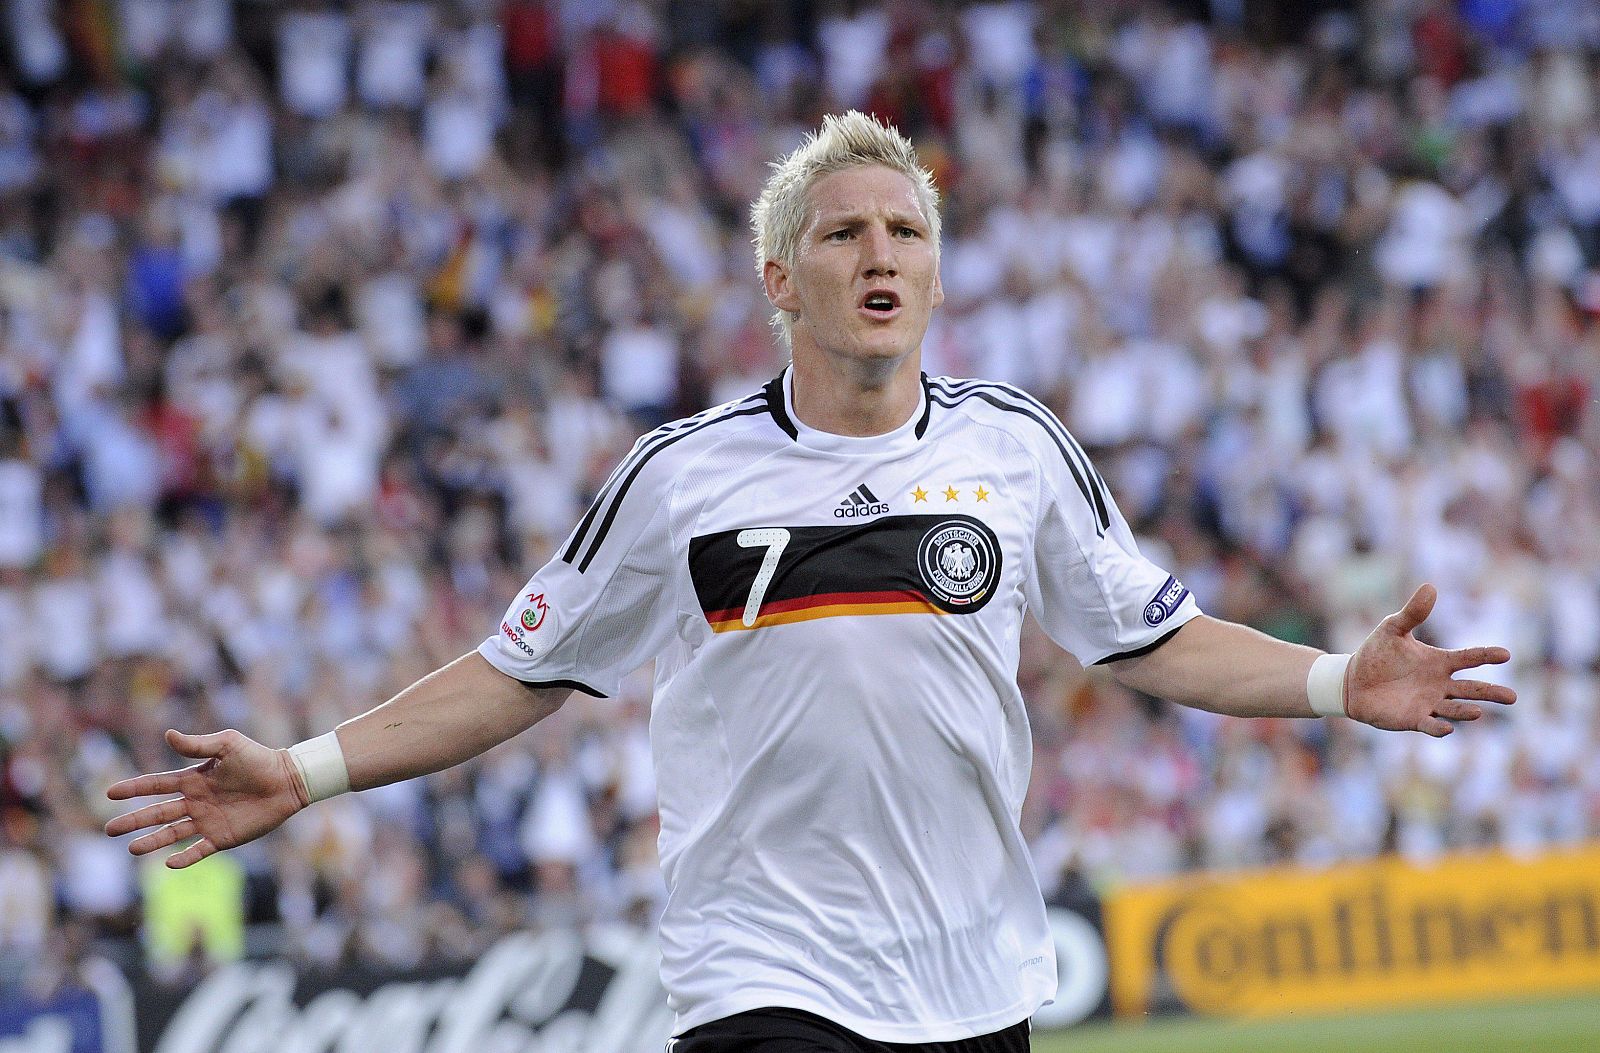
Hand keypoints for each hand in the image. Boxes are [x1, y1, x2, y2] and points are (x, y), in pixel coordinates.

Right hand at [105, 729, 307, 868]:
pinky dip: (184, 858)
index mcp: (194, 779)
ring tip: (131, 848)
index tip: (110, 792)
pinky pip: (199, 850)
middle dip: (133, 821)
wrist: (288, 780)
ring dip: (152, 841)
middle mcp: (196, 802)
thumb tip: (167, 736)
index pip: (157, 785)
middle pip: (157, 813)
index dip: (134, 788)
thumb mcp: (227, 744)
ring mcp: (208, 821)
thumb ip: (197, 745)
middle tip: (109, 829)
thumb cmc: (259, 758)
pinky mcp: (223, 837)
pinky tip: (168, 864)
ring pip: (172, 834)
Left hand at [1345, 584, 1516, 735]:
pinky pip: (1430, 725)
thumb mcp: (1392, 629)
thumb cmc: (1377, 654)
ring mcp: (1429, 703)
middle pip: (1472, 689)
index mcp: (1439, 661)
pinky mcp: (1414, 719)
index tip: (1506, 655)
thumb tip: (1430, 587)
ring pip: (1455, 709)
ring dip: (1466, 711)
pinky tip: (1447, 728)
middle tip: (1513, 698)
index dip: (1487, 656)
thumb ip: (1413, 613)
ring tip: (1478, 711)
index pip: (1469, 658)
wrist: (1352, 681)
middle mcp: (1440, 684)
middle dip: (1491, 693)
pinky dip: (1439, 727)